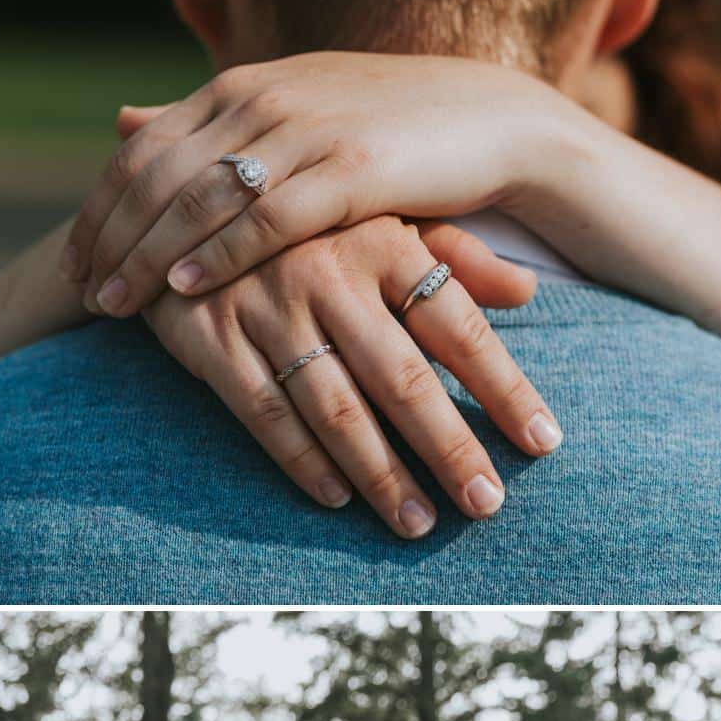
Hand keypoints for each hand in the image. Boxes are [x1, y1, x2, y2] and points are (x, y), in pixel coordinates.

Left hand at [65, 53, 574, 317]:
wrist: (492, 125)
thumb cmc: (379, 131)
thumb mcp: (279, 114)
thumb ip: (201, 126)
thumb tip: (120, 122)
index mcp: (239, 85)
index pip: (141, 151)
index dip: (99, 210)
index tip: (74, 265)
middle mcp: (263, 99)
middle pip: (155, 177)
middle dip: (111, 240)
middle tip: (81, 295)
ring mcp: (304, 132)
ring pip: (197, 199)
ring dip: (146, 257)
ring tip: (113, 305)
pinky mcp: (348, 172)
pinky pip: (262, 220)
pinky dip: (213, 256)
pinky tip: (179, 290)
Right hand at [141, 215, 562, 533]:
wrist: (178, 196)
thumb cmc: (304, 219)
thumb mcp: (381, 214)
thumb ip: (454, 255)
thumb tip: (527, 294)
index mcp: (384, 240)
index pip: (459, 328)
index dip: (504, 389)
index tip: (542, 443)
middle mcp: (330, 275)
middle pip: (403, 379)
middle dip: (448, 449)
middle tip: (485, 506)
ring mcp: (267, 309)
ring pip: (335, 408)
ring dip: (380, 474)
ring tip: (417, 524)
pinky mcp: (211, 340)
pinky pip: (264, 414)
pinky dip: (302, 461)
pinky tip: (338, 499)